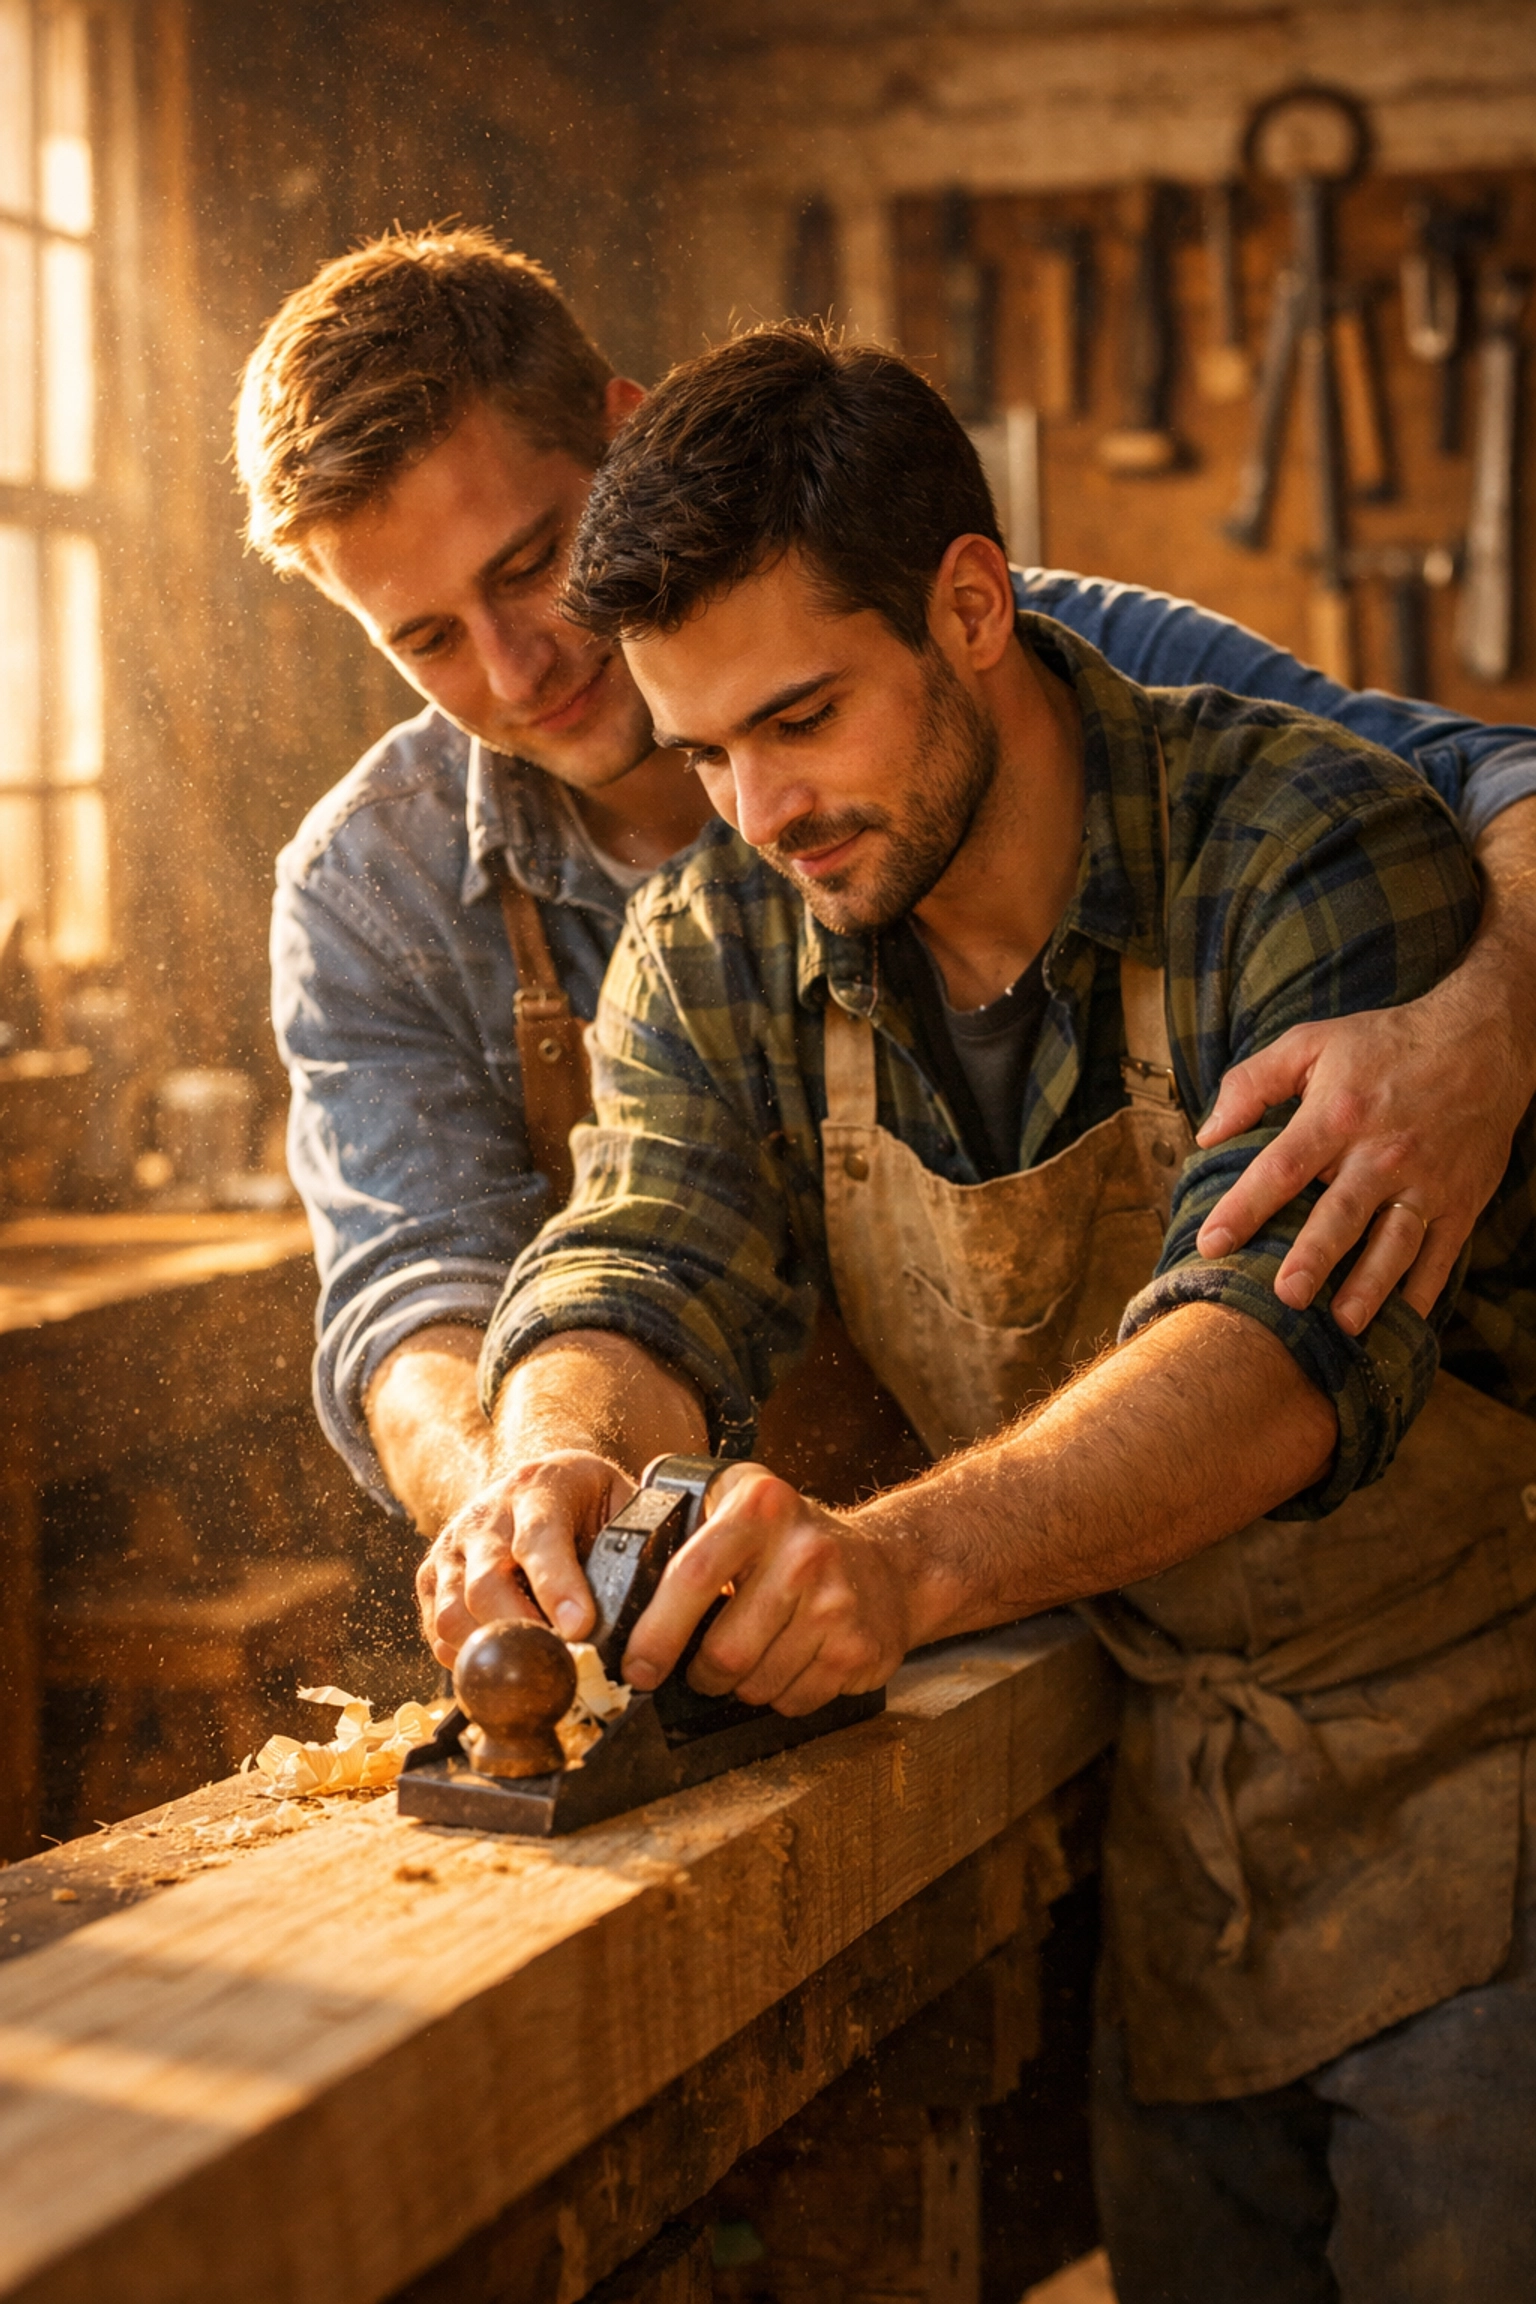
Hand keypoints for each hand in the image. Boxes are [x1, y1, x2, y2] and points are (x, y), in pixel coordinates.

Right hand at [416, 1450, 634, 1666]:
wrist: (535, 1478)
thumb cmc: (584, 1499)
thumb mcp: (617, 1501)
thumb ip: (631, 1543)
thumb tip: (650, 1607)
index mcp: (537, 1488)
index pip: (539, 1538)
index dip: (557, 1587)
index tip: (579, 1629)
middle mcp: (484, 1516)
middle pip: (485, 1585)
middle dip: (521, 1634)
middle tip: (559, 1670)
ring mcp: (451, 1547)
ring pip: (454, 1614)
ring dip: (492, 1653)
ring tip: (532, 1674)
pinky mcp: (432, 1576)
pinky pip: (438, 1631)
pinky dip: (467, 1658)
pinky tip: (502, 1665)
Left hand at [623, 1465, 910, 1715]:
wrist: (890, 1566)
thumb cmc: (793, 1543)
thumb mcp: (741, 1506)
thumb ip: (683, 1531)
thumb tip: (606, 1600)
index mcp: (761, 1507)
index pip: (693, 1575)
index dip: (656, 1632)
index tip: (636, 1667)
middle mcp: (803, 1550)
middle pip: (724, 1650)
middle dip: (700, 1674)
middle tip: (699, 1669)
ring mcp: (835, 1602)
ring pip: (755, 1684)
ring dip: (740, 1687)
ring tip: (752, 1657)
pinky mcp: (856, 1648)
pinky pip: (793, 1701)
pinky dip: (780, 1696)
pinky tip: (789, 1663)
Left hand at [1194, 982, 1525, 1332]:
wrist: (1482, 1041)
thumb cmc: (1384, 1043)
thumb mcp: (1311, 1042)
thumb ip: (1253, 1083)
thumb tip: (1208, 1133)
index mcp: (1337, 1114)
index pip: (1281, 1168)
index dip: (1244, 1207)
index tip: (1212, 1243)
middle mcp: (1381, 1153)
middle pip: (1342, 1213)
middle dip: (1314, 1257)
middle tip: (1287, 1295)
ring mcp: (1425, 1181)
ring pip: (1395, 1242)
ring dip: (1371, 1285)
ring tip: (1344, 1323)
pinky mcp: (1460, 1200)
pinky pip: (1441, 1253)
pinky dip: (1424, 1289)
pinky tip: (1403, 1319)